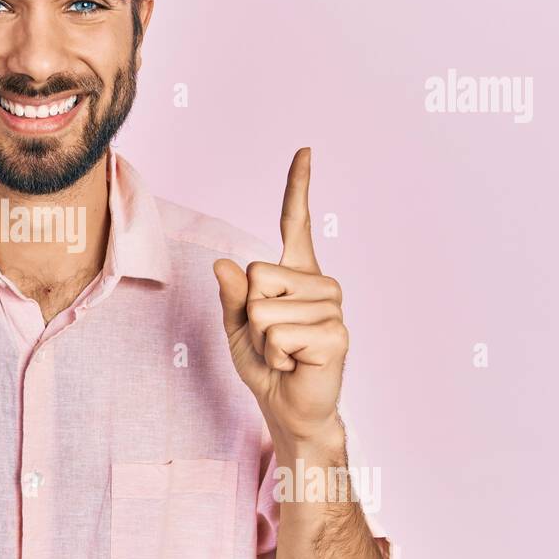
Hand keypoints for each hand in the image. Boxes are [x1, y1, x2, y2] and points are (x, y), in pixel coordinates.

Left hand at [214, 148, 346, 448]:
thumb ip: (232, 296)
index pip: (296, 223)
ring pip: (263, 307)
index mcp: (297, 275)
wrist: (289, 408)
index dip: (298, 186)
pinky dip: (276, 356)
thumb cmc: (267, 366)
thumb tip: (223, 265)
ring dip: (263, 341)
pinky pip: (278, 333)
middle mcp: (320, 284)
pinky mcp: (335, 333)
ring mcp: (332, 307)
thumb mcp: (238, 327)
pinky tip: (295, 364)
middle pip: (257, 275)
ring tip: (284, 355)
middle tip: (272, 342)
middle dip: (250, 315)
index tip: (304, 150)